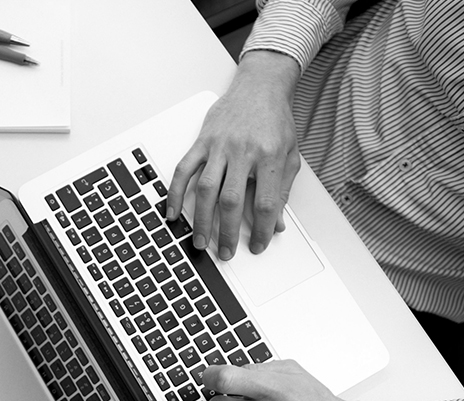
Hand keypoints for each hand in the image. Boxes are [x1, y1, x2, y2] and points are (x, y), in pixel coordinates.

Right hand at [167, 51, 300, 260]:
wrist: (260, 86)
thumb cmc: (275, 120)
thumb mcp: (289, 155)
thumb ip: (282, 190)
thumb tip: (277, 223)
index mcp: (268, 156)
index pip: (264, 202)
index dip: (262, 229)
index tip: (259, 245)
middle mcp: (242, 150)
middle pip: (231, 200)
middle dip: (227, 232)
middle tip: (225, 252)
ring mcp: (219, 146)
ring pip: (206, 189)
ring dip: (201, 219)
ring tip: (200, 240)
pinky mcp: (202, 141)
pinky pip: (184, 169)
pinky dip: (176, 192)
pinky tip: (173, 212)